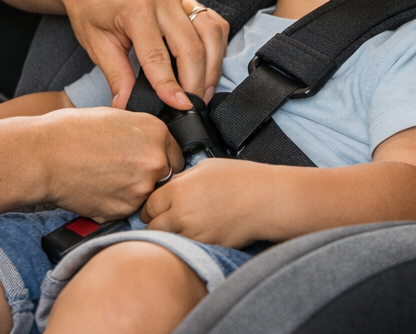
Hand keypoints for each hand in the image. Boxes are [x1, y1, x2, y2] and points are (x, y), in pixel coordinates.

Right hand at [34, 108, 184, 221]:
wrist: (43, 155)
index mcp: (156, 132)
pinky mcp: (123, 210)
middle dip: (149, 175)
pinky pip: (127, 208)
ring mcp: (140, 188)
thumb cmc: (70, 132)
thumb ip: (140, 132)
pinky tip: (98, 188)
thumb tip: (150, 143)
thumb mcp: (115, 117)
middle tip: (123, 170)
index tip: (147, 160)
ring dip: (133, 191)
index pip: (176, 153)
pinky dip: (116, 203)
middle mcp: (155, 160)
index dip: (160, 157)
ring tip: (105, 177)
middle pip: (166, 175)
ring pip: (146, 194)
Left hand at [57, 0, 228, 109]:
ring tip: (204, 91)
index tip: (179, 107)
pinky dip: (217, 47)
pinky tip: (208, 66)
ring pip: (211, 33)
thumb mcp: (95, 43)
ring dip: (212, 66)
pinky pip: (214, 22)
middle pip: (192, 47)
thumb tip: (126, 105)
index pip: (158, 57)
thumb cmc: (91, 7)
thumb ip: (116, 75)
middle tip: (192, 106)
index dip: (170, 87)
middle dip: (196, 83)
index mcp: (135, 8)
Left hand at [140, 158, 278, 247]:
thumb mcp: (206, 167)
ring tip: (185, 226)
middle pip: (152, 226)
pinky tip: (199, 233)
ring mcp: (193, 234)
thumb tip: (170, 188)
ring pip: (167, 241)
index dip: (151, 207)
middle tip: (168, 218)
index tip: (156, 208)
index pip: (148, 205)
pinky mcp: (206, 247)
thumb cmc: (241, 179)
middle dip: (157, 222)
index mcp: (178, 190)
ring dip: (171, 235)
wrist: (266, 200)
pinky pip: (186, 248)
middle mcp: (181, 214)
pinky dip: (188, 243)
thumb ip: (182, 179)